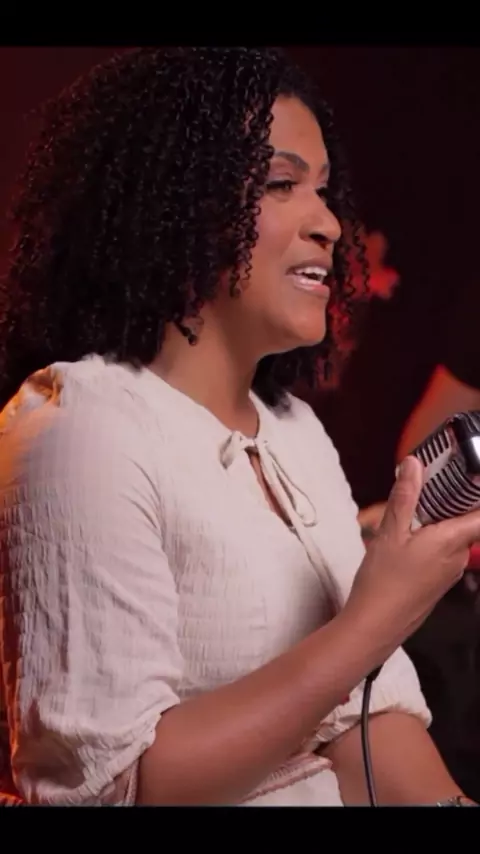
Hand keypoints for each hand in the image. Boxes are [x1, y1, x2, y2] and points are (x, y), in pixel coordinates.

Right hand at [345, 456, 479, 656]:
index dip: (476, 495)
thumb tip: (414, 463)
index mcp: (453, 541)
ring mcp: (450, 572)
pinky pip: (446, 552)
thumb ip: (404, 497)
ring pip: (456, 538)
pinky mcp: (438, 582)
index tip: (467, 479)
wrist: (376, 626)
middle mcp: (459, 557)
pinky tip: (411, 535)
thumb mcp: (389, 533)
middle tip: (434, 481)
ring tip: (418, 505)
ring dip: (442, 520)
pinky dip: (435, 537)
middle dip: (455, 503)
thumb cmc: (383, 579)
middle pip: (470, 523)